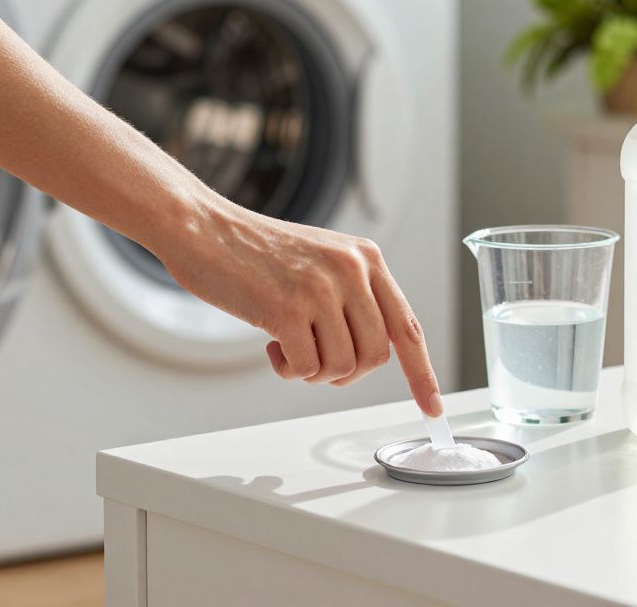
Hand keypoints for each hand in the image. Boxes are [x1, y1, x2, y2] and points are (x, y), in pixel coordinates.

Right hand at [151, 192, 442, 415]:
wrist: (205, 228)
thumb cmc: (257, 253)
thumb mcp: (323, 260)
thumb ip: (354, 297)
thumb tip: (373, 352)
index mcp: (367, 258)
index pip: (406, 327)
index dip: (421, 373)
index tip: (431, 408)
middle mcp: (352, 271)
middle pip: (375, 357)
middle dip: (346, 372)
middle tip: (314, 359)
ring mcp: (321, 289)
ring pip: (343, 368)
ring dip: (314, 371)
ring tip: (288, 345)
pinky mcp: (288, 309)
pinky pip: (307, 369)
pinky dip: (289, 370)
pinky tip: (270, 345)